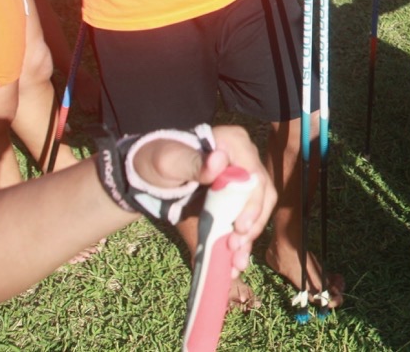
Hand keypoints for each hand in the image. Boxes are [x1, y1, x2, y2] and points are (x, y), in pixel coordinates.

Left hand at [131, 125, 274, 276]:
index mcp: (234, 144)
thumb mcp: (170, 160)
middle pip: (262, 195)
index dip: (252, 202)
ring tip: (237, 262)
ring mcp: (241, 183)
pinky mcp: (234, 203)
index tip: (241, 227)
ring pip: (257, 212)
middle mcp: (245, 162)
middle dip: (253, 224)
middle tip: (236, 246)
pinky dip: (240, 244)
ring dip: (249, 238)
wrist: (147, 175)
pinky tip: (234, 264)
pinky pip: (243, 223)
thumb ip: (192, 162)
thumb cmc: (158, 161)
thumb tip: (218, 162)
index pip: (254, 174)